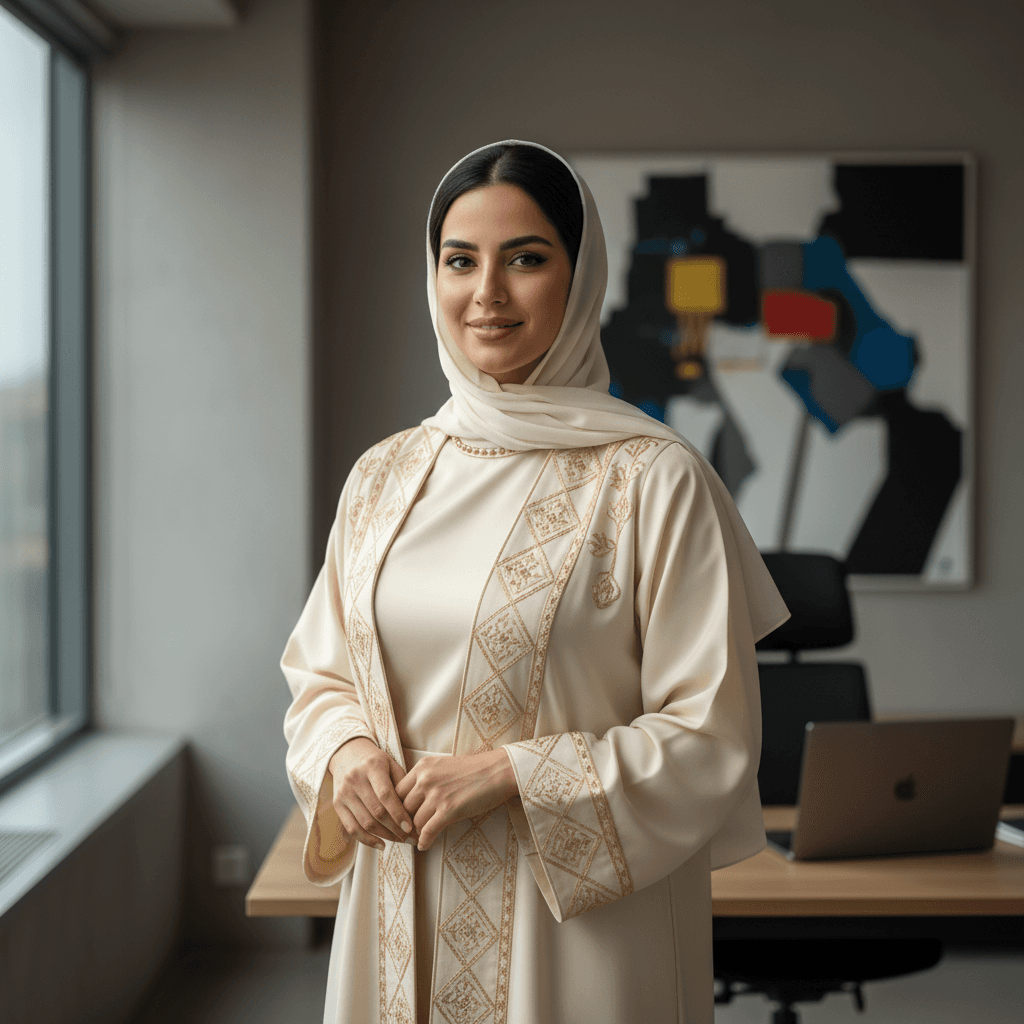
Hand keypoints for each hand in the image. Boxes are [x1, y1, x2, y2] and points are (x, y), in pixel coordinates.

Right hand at [328, 737, 417, 851]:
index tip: (410, 827)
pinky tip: (381, 845)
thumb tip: (415, 810)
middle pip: (376, 811)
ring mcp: (344, 793)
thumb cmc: (376, 762)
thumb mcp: (391, 764)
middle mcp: (355, 779)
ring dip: (384, 836)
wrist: (347, 754)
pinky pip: (351, 828)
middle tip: (411, 838)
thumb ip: (402, 784)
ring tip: (400, 841)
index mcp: (372, 766)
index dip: (398, 813)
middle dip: (395, 829)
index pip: (385, 794)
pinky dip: (367, 840)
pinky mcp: (337, 804)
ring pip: (365, 822)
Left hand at [395, 748, 518, 851]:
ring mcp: (436, 795)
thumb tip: (412, 800)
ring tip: (417, 840)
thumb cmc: (473, 769)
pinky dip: (424, 841)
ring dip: (415, 834)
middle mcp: (425, 780)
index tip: (401, 818)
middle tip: (406, 833)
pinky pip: (428, 831)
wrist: (497, 771)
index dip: (397, 808)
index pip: (397, 792)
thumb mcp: (442, 766)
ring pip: (414, 822)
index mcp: (422, 767)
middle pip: (403, 808)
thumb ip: (425, 779)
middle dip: (404, 823)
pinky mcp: (449, 810)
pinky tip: (424, 845)